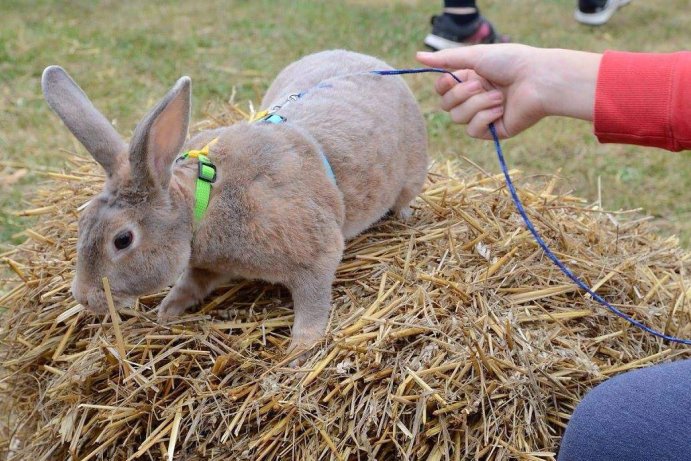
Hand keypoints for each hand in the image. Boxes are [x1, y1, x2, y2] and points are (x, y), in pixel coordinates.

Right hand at [416, 44, 601, 139]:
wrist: (538, 79)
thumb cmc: (511, 62)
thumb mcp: (475, 56)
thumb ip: (446, 59)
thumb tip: (417, 56)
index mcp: (470, 79)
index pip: (442, 90)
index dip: (443, 86)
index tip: (452, 77)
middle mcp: (475, 98)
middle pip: (446, 106)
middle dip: (461, 94)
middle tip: (482, 84)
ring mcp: (484, 115)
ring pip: (458, 118)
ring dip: (477, 104)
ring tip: (499, 96)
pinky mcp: (493, 131)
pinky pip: (473, 130)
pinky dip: (485, 117)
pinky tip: (501, 109)